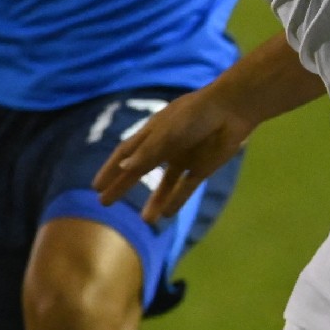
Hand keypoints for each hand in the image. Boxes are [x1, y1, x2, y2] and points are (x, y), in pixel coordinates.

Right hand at [92, 86, 253, 222]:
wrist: (233, 109)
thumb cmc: (196, 114)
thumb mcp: (168, 132)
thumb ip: (148, 152)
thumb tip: (123, 169)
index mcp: (153, 132)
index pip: (125, 153)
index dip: (110, 168)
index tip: (96, 186)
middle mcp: (166, 147)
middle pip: (139, 170)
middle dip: (122, 186)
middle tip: (105, 203)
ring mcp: (184, 158)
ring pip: (164, 184)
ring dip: (154, 200)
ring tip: (145, 219)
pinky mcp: (202, 168)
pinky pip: (186, 188)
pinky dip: (177, 201)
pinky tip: (167, 215)